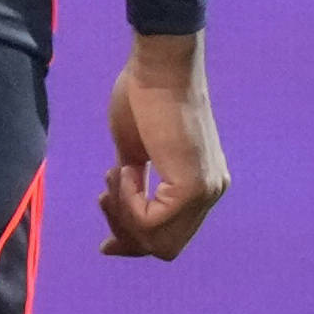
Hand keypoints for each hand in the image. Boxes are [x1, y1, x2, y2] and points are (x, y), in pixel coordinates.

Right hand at [100, 30, 227, 260]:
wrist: (157, 66)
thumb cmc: (142, 96)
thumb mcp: (134, 151)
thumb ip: (135, 185)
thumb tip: (117, 212)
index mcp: (201, 184)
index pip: (169, 237)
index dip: (134, 242)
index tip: (106, 244)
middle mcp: (210, 192)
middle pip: (163, 247)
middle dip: (125, 230)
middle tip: (103, 196)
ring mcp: (205, 192)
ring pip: (157, 240)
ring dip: (124, 214)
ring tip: (115, 174)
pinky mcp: (192, 188)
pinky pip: (150, 220)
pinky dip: (129, 201)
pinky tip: (126, 168)